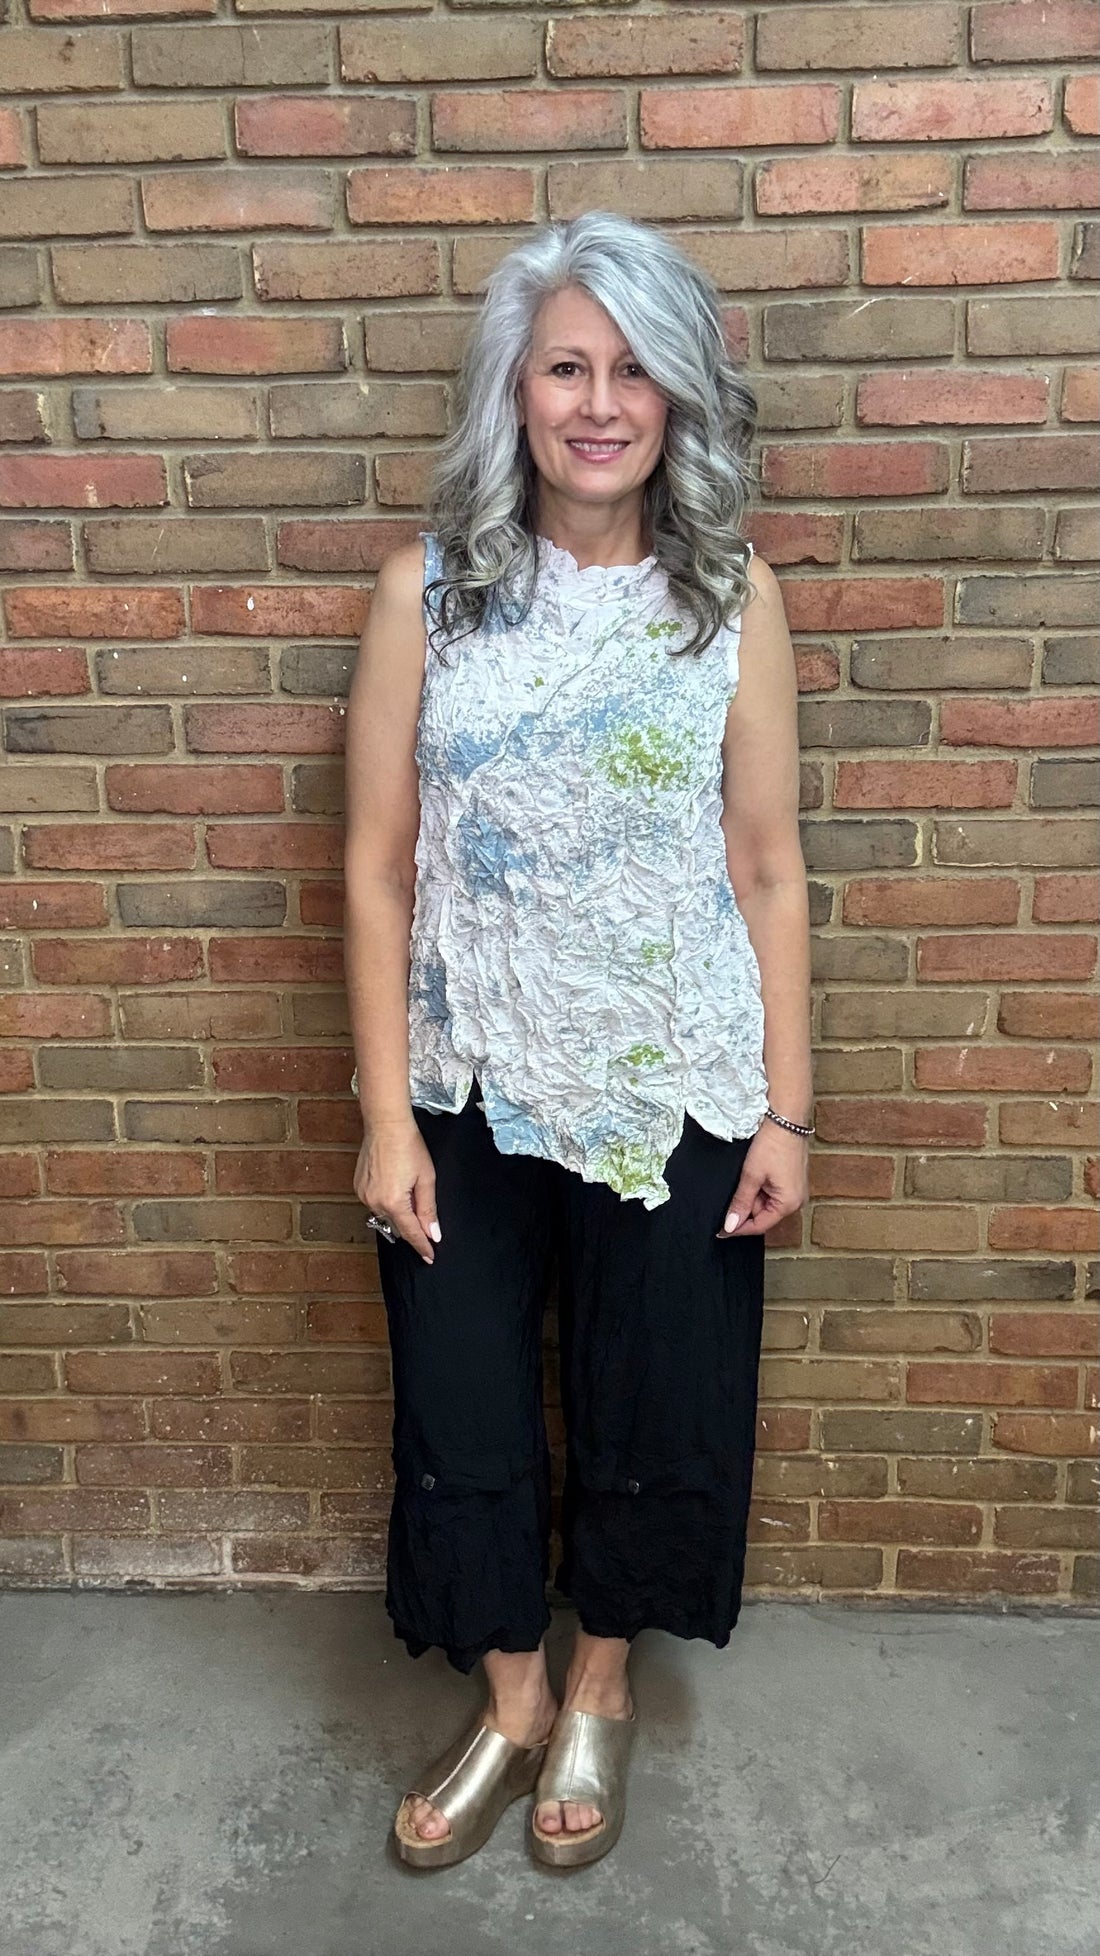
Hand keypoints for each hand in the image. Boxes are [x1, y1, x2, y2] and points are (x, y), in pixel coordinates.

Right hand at [353, 1116, 440, 1264]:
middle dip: (412, 1228)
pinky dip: (387, 1203)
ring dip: (399, 1214)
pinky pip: (375, 1204)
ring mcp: (363, 1195)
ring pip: (386, 1216)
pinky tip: (395, 1189)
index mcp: (393, 1202)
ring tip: (410, 1196)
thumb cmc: (409, 1147)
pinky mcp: (358, 1187)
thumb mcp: (426, 1179)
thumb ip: (428, 1209)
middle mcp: (375, 1202)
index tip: (429, 1257)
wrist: (386, 1125)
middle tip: (426, 1227)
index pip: (411, 1232)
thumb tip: (433, 1234)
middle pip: (398, 1226)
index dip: (422, 1245)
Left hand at [715, 1119, 808, 1239]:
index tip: (720, 1230)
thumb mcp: (751, 1175)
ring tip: (748, 1174)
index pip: (759, 1225)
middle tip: (737, 1186)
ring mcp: (795, 1191)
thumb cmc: (772, 1145)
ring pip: (766, 1203)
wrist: (786, 1119)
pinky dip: (759, 1187)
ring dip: (752, 1194)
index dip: (738, 1228)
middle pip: (763, 1215)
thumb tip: (730, 1225)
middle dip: (746, 1205)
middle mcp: (796, 1201)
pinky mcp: (792, 1181)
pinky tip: (754, 1173)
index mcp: (788, 1204)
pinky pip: (772, 1193)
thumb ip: (740, 1202)